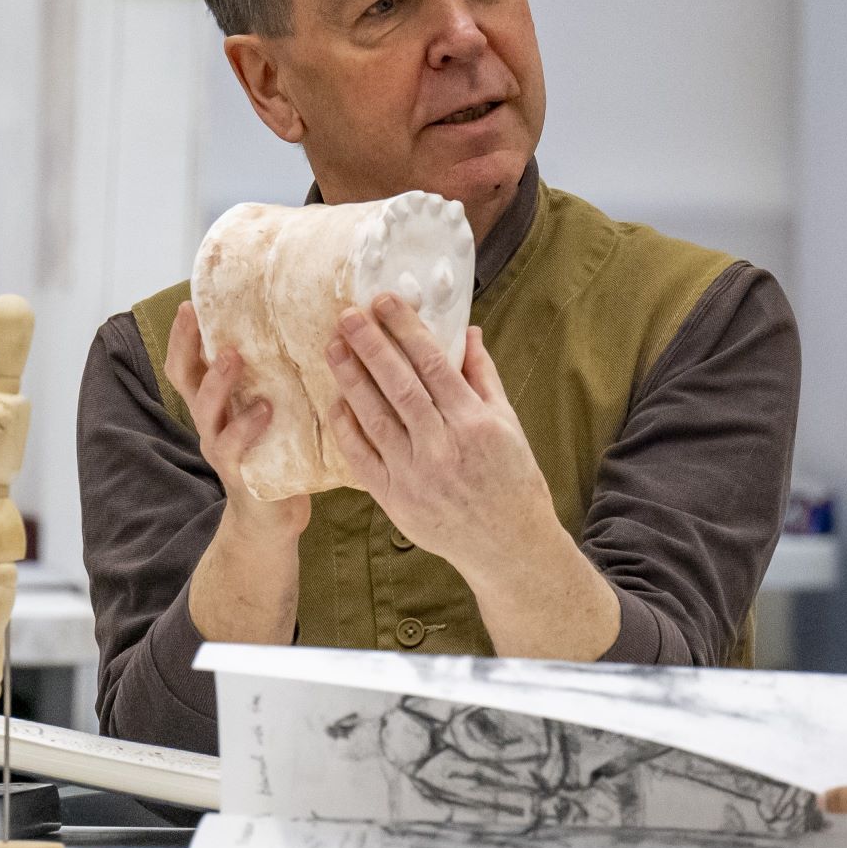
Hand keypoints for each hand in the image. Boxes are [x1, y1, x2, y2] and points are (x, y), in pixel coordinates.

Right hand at [165, 304, 307, 540]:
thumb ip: (274, 380)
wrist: (272, 521)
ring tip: (234, 357)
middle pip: (183, 379)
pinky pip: (234, 447)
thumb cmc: (276, 456)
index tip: (189, 302)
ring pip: (205, 410)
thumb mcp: (270, 410)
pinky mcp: (240, 473)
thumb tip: (306, 330)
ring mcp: (220, 448)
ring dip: (218, 381)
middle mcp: (211, 422)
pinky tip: (265, 409)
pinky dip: (247, 425)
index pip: (188, 363)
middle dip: (186, 345)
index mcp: (216, 405)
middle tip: (197, 317)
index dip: (183, 334)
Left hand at [321, 299, 552, 582]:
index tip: (384, 301)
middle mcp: (442, 446)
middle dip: (371, 345)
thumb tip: (468, 331)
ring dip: (351, 379)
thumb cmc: (512, 480)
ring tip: (334, 348)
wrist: (507, 545)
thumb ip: (483, 377)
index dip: (405, 329)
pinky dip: (348, 428)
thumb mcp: (508, 424)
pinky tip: (336, 401)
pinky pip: (362, 458)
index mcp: (474, 422)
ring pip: (375, 417)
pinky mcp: (395, 499)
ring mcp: (415, 475)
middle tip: (347, 315)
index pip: (433, 364)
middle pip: (398, 385)